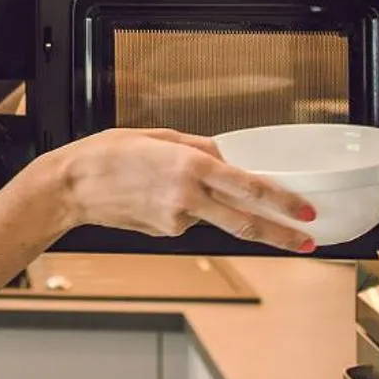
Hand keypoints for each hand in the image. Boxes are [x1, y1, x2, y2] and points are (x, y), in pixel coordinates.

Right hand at [52, 128, 316, 252]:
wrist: (72, 187)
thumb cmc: (108, 155)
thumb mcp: (159, 137)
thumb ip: (199, 148)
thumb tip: (226, 157)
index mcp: (191, 167)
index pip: (249, 188)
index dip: (282, 202)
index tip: (306, 213)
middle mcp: (188, 197)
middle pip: (245, 222)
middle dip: (280, 235)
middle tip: (306, 241)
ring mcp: (176, 220)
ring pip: (214, 219)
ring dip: (218, 212)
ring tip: (185, 193)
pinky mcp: (165, 233)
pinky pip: (188, 221)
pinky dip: (186, 210)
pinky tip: (158, 197)